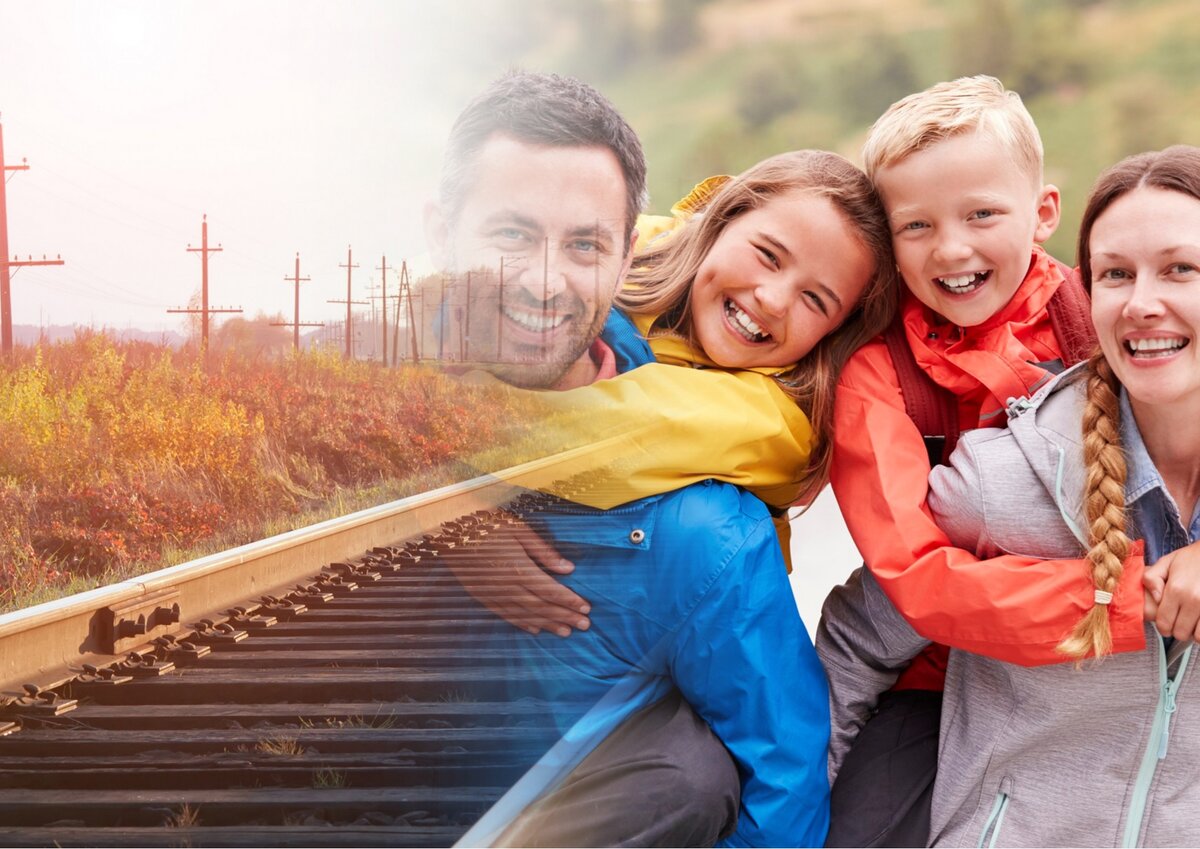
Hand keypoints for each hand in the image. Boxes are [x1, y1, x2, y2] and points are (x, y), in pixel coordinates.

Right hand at [444, 515, 590, 636]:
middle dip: (566, 617)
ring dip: (549, 624)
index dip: (571, 601)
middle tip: (585, 627)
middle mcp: (509, 587)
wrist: (450, 534)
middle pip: (543, 606)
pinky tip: (536, 629)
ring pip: (527, 615)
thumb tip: (568, 568)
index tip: (587, 609)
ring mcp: (496, 595)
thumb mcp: (519, 530)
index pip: (552, 591)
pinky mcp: (484, 598)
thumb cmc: (487, 526)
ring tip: (566, 633)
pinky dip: (523, 623)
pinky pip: (507, 615)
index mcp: (520, 569)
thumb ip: (543, 552)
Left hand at [1143, 539, 1199, 640]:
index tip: (1166, 625)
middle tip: (1180, 622)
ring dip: (1194, 633)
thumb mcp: (1166, 562)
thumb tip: (1155, 600)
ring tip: (1193, 623)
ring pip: (1198, 637)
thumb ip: (1151, 579)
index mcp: (1176, 590)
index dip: (1163, 628)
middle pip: (1180, 633)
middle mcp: (1193, 600)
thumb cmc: (1191, 558)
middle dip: (1177, 630)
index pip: (1164, 623)